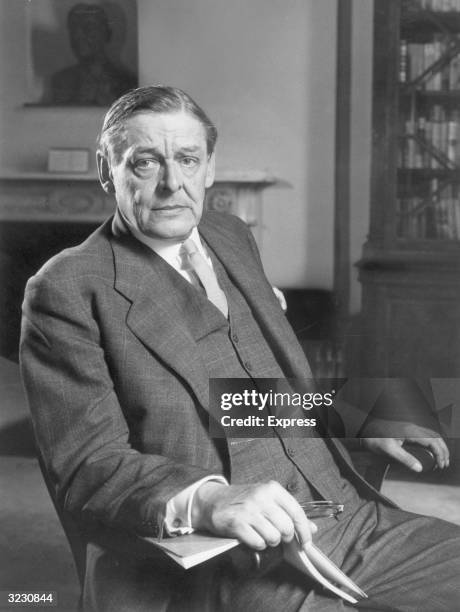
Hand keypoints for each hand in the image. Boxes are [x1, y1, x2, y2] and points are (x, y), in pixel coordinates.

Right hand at [192, 480, 316, 550]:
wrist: (214, 500)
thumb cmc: (245, 501)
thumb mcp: (268, 499)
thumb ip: (289, 512)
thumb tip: (313, 529)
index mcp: (272, 488)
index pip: (297, 512)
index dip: (304, 531)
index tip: (306, 543)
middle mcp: (261, 497)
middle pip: (286, 528)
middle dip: (284, 537)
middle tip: (276, 535)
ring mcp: (248, 509)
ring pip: (274, 537)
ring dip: (270, 541)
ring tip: (262, 534)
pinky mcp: (237, 523)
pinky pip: (258, 543)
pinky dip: (257, 544)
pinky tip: (251, 537)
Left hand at [361, 436, 448, 470]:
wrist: (364, 430)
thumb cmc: (374, 439)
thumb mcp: (389, 451)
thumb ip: (405, 459)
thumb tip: (419, 468)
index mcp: (410, 431)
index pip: (432, 441)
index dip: (440, 453)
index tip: (441, 464)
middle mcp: (412, 428)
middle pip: (435, 437)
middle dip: (443, 450)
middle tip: (444, 464)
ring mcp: (410, 428)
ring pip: (431, 435)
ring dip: (438, 446)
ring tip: (441, 460)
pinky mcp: (407, 430)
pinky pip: (425, 435)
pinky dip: (432, 443)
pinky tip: (431, 452)